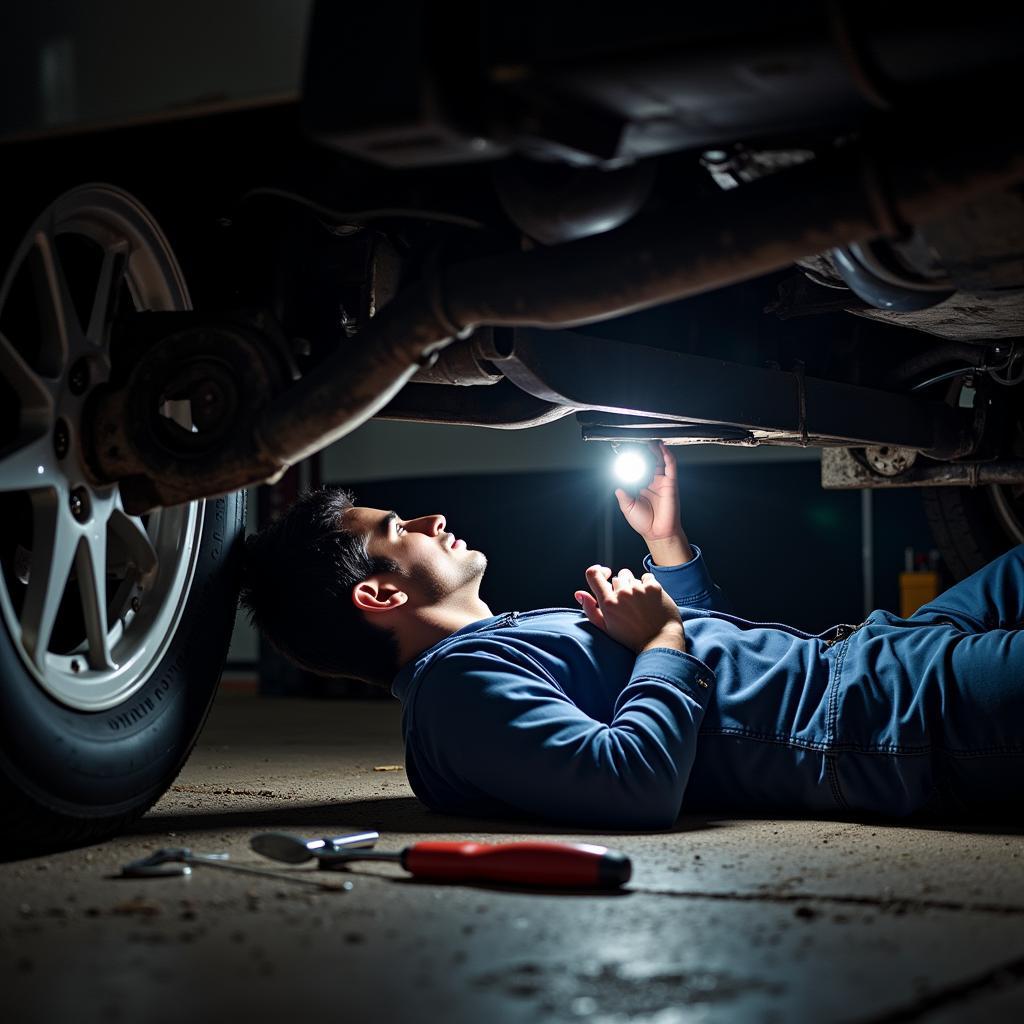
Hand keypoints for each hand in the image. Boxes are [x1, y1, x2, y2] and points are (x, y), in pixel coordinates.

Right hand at [575, 566, 685, 653]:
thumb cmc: (631, 638)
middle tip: (628, 604)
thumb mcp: (605, 628)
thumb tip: (579, 593)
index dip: (598, 571)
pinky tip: (650, 600)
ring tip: (639, 603)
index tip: (605, 576)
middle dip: (621, 587)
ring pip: (632, 577)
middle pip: (617, 577)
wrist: (659, 642)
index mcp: (608, 603)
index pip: (593, 574)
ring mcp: (639, 589)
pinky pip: (647, 577)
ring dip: (634, 586)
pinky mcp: (654, 587)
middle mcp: (622, 593)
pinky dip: (648, 585)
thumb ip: (590, 609)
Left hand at [614, 442, 692, 565]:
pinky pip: (671, 467)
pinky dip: (668, 456)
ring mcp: (662, 482)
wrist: (657, 533)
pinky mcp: (671, 484)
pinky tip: (662, 448)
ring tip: (650, 439)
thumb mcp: (628, 507)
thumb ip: (622, 495)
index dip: (633, 459)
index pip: (638, 468)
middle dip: (645, 451)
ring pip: (660, 460)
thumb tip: (616, 486)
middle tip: (638, 440)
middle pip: (650, 461)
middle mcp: (653, 482)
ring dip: (656, 449)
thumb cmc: (644, 522)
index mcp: (642, 486)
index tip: (625, 451)